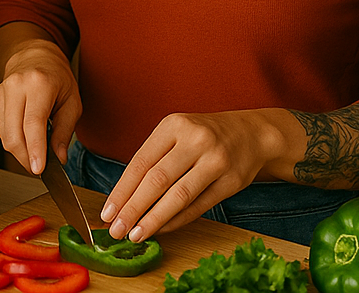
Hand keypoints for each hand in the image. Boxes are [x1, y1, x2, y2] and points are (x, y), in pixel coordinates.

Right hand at [0, 38, 80, 174]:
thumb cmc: (56, 79)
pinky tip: (22, 128)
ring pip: (5, 138)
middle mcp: (15, 86)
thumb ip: (65, 132)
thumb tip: (59, 158)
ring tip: (36, 139)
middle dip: (26, 158)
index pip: (33, 123)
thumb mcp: (72, 102)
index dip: (35, 149)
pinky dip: (12, 139)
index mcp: (39, 83)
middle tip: (40, 166)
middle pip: (14, 135)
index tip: (38, 169)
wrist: (34, 58)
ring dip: (21, 149)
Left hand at [100, 109, 293, 240]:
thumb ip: (154, 159)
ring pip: (178, 196)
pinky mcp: (231, 181)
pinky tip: (162, 229)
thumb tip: (124, 196)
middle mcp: (194, 140)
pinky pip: (199, 206)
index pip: (141, 162)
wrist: (250, 133)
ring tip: (136, 234)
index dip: (122, 190)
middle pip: (156, 180)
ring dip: (154, 219)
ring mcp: (215, 160)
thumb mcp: (176, 133)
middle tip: (116, 230)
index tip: (107, 212)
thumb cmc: (202, 136)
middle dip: (133, 208)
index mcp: (173, 125)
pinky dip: (177, 220)